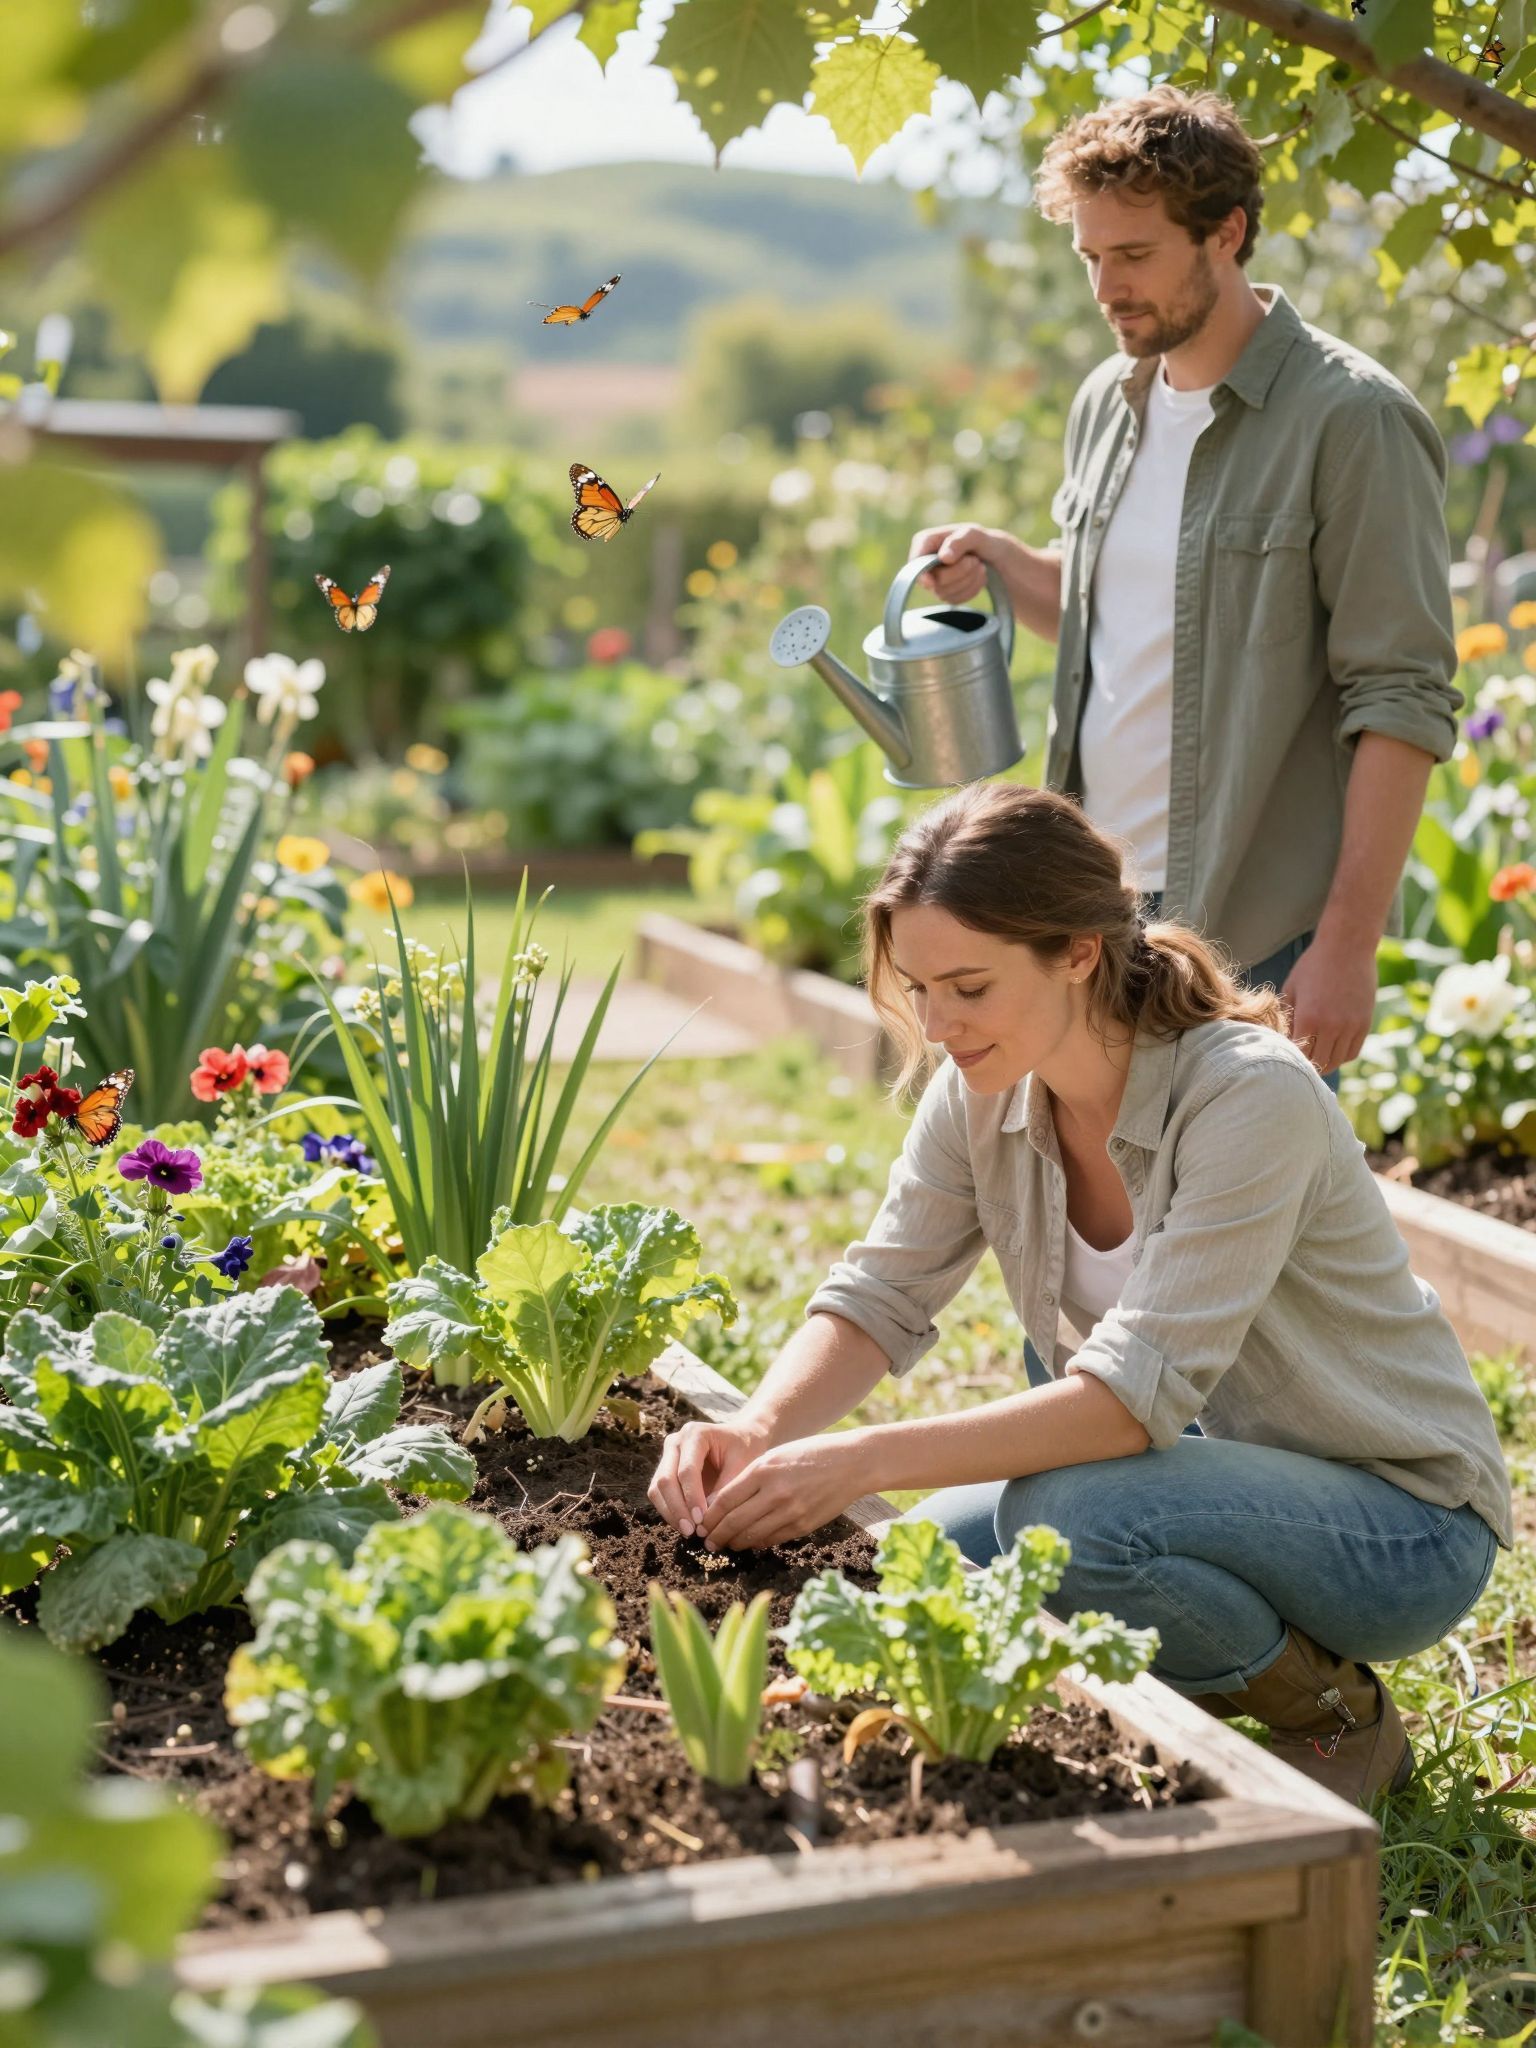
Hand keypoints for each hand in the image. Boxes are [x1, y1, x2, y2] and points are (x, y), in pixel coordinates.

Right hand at [647, 1417, 771, 1537]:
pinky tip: (685, 1525)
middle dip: (677, 1508)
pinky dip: (669, 1511)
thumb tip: (706, 1517)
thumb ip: (725, 1488)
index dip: (692, 1497)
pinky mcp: (665, 1470)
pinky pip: (659, 1494)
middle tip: (691, 1531)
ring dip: (670, 1512)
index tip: (702, 1519)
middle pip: (665, 1479)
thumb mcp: (743, 1465)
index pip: (687, 1470)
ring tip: (688, 1531)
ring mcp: (667, 1455)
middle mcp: (675, 1442)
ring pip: (656, 1488)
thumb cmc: (746, 1449)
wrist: (744, 1439)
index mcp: (695, 1434)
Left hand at [697, 1432, 871, 1552]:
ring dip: (734, 1543)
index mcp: (763, 1470)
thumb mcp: (775, 1456)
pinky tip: (749, 1542)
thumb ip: (750, 1478)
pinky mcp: (803, 1526)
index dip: (709, 1517)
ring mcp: (790, 1512)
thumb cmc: (809, 1455)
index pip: (725, 1501)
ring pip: (751, 1536)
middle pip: (734, 1522)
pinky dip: (756, 1543)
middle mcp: (775, 1493)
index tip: (701, 1525)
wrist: (851, 1463)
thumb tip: (722, 1505)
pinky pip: (772, 1540)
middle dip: (716, 1536)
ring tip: (725, 1545)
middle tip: (707, 1542)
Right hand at [910, 523, 1001, 604]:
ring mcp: (934, 580)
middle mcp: (925, 562)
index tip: (931, 582)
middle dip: (959, 572)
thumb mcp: (974, 534)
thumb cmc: (980, 540)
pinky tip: (978, 576)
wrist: (993, 554)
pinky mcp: (945, 593)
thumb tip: (943, 558)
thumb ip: (959, 541)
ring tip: (978, 565)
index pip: (916, 560)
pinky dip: (972, 589)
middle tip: (975, 560)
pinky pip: (955, 600)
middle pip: (934, 580)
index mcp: (926, 542)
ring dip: (969, 580)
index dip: (921, 573)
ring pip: (945, 592)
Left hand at [1281, 932, 1378, 1074]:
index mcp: (1308, 1018)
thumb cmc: (1313, 965)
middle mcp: (1331, 1026)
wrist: (1347, 946)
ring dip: (1324, 1063)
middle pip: (1317, 1063)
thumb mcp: (1291, 988)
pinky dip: (1341, 1056)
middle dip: (1306, 1065)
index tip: (1284, 1056)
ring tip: (1314, 1058)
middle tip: (1297, 1063)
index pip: (1297, 1054)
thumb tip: (1280, 1041)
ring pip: (1336, 1061)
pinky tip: (1331, 1050)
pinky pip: (1352, 1052)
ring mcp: (1351, 1026)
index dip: (1290, 1058)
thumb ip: (1286, 1018)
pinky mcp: (1364, 1024)